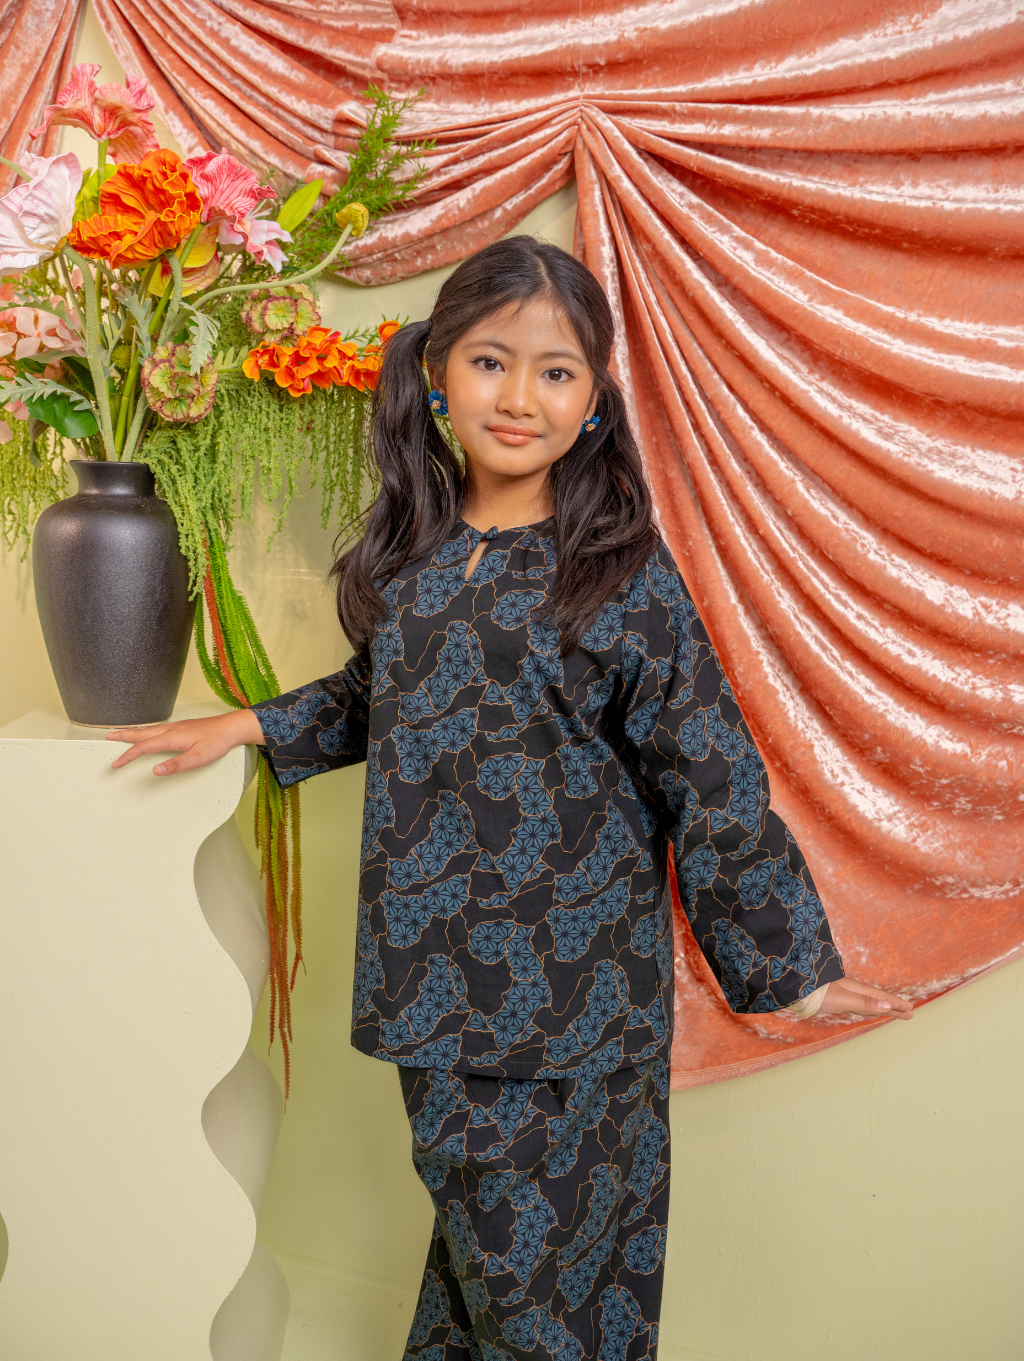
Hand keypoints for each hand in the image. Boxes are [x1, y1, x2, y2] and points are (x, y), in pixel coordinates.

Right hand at [107, 709, 265, 776]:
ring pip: (149, 729)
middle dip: (124, 736)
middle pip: (142, 733)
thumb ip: (176, 765)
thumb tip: (156, 771)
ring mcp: (177, 726)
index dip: (128, 756)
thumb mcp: (198, 758)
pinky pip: (157, 728)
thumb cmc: (218, 741)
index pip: (144, 747)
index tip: (116, 764)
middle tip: (108, 736)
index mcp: (172, 737)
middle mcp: (171, 729)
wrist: (232, 727)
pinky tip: (148, 732)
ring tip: (121, 733)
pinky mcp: (182, 726)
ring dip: (133, 731)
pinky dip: (146, 730)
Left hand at [818, 976, 913, 1020]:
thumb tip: (886, 1006)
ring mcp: (845, 996)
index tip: (911, 1008)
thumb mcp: (843, 1000)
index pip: (882, 999)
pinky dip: (868, 1010)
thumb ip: (864, 1003)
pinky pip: (859, 1007)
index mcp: (857, 990)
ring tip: (894, 1012)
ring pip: (869, 1004)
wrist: (796, 990)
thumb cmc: (818, 994)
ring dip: (882, 1009)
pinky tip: (867, 1012)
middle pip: (878, 1001)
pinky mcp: (836, 1001)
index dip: (896, 1004)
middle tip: (910, 1014)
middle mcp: (853, 992)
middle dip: (894, 1007)